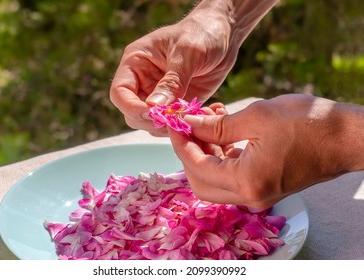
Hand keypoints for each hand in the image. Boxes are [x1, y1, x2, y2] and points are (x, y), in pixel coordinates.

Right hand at [110, 0, 277, 135]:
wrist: (223, 35)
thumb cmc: (202, 33)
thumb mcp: (188, 53)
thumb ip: (172, 80)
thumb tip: (154, 106)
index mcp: (135, 63)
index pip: (120, 93)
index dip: (132, 107)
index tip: (153, 113)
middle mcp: (142, 82)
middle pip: (133, 113)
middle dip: (151, 121)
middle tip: (175, 119)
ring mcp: (158, 95)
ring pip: (151, 123)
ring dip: (168, 126)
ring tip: (190, 117)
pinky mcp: (176, 104)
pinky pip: (171, 123)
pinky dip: (182, 126)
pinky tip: (198, 116)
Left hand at [169, 94, 363, 208]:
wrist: (347, 137)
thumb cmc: (309, 123)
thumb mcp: (256, 117)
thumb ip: (216, 126)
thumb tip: (187, 124)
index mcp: (247, 182)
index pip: (197, 167)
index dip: (180, 144)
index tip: (173, 123)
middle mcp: (250, 197)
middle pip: (200, 181)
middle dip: (188, 152)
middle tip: (187, 125)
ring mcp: (257, 195)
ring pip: (214, 180)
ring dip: (204, 153)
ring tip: (207, 120)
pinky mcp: (264, 187)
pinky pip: (231, 177)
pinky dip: (221, 157)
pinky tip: (222, 132)